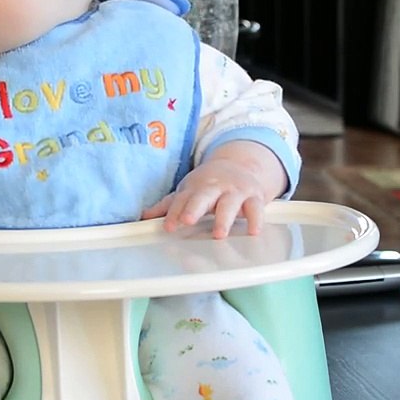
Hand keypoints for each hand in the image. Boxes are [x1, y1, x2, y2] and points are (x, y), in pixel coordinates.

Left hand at [142, 141, 287, 238]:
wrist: (240, 165)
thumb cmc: (209, 184)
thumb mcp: (189, 191)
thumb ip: (169, 206)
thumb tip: (144, 216)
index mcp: (195, 188)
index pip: (182, 200)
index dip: (174, 213)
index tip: (169, 227)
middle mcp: (214, 188)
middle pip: (203, 196)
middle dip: (194, 208)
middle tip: (187, 220)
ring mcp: (235, 191)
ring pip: (229, 204)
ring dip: (223, 218)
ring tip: (218, 234)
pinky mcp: (254, 197)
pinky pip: (256, 208)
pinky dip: (255, 219)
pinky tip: (253, 231)